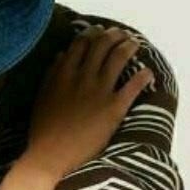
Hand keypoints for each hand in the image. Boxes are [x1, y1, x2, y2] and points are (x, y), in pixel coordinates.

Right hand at [25, 25, 154, 178]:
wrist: (51, 156)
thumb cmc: (43, 131)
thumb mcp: (41, 98)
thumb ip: (52, 75)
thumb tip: (62, 54)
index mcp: (63, 74)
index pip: (81, 43)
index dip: (93, 34)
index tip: (100, 32)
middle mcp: (83, 77)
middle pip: (102, 45)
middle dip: (114, 36)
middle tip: (121, 35)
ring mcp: (100, 91)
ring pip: (119, 58)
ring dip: (130, 47)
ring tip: (135, 44)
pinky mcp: (114, 108)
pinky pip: (133, 86)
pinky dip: (143, 76)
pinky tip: (148, 73)